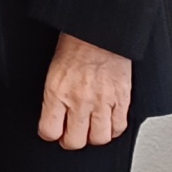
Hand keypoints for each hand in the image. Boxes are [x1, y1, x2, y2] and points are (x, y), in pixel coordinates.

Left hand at [38, 32, 132, 148]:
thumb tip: (52, 117)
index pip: (49, 131)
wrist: (100, 29)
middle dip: (70, 141)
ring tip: (90, 130)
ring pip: (98, 139)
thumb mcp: (53, 71)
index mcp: (57, 91)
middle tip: (71, 134)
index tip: (53, 131)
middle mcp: (79, 100)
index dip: (50, 134)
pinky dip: (113, 129)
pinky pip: (119, 127)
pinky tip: (107, 122)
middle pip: (74, 141)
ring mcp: (102, 101)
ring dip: (93, 137)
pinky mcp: (122, 99)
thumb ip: (53, 97)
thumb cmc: (75, 44)